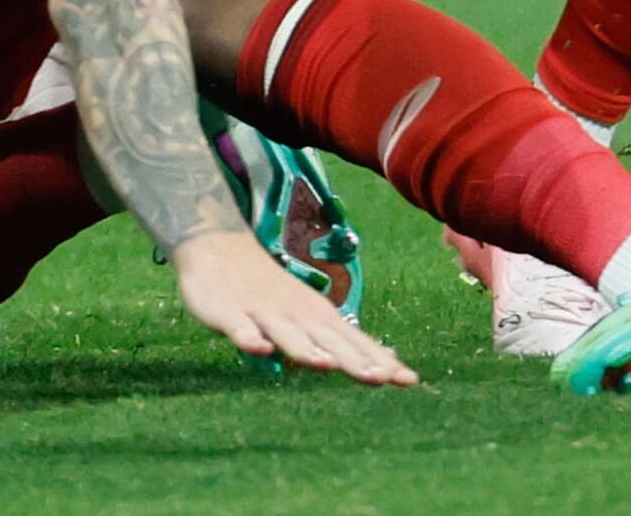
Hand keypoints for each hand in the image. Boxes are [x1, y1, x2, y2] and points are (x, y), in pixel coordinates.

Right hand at [170, 234, 413, 385]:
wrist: (221, 248)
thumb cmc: (274, 290)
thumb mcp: (314, 314)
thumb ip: (345, 340)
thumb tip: (388, 359)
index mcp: (319, 318)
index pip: (357, 344)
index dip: (381, 362)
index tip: (410, 381)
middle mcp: (298, 315)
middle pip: (330, 342)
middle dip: (355, 361)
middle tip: (381, 380)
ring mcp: (265, 313)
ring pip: (289, 336)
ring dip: (307, 351)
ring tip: (327, 366)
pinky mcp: (232, 313)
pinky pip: (241, 329)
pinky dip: (250, 339)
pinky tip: (260, 350)